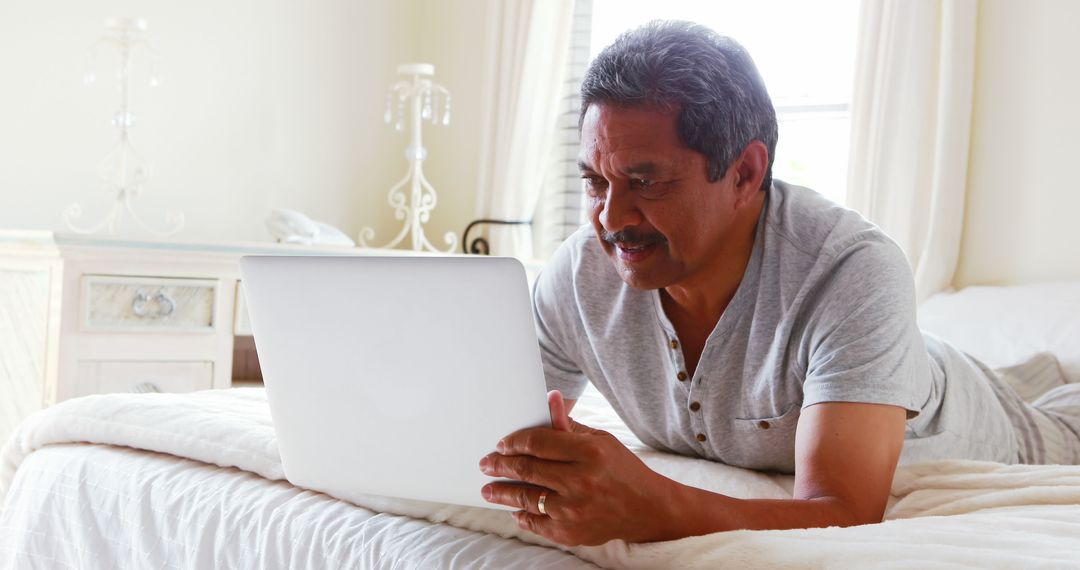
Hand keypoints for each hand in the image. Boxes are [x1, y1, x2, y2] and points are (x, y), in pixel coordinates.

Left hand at [478, 390, 679, 545]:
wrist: (647, 509)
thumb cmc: (621, 469)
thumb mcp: (600, 440)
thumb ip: (568, 425)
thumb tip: (548, 398)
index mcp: (589, 453)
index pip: (537, 443)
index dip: (513, 442)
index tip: (501, 444)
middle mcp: (581, 481)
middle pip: (526, 470)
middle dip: (500, 466)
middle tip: (486, 464)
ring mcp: (575, 510)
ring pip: (526, 498)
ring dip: (502, 493)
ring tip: (489, 489)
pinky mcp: (572, 533)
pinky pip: (536, 523)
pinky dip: (522, 515)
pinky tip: (515, 510)